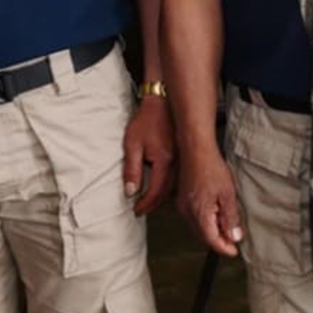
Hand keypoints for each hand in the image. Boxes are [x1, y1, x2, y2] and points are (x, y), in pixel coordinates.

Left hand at [120, 94, 175, 215]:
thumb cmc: (147, 120)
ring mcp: (181, 159)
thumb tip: (131, 191)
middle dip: (153, 203)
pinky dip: (168, 185)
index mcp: (164, 161)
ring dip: (162, 196)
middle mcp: (177, 162)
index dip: (145, 204)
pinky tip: (161, 185)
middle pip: (167, 192)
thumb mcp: (132, 144)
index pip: (156, 191)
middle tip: (142, 208)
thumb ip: (132, 170)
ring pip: (174, 186)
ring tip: (150, 200)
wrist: (162, 102)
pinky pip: (177, 176)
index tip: (137, 210)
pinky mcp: (182, 155)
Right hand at [176, 146, 244, 256]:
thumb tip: (234, 236)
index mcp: (199, 213)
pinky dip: (204, 223)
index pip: (211, 239)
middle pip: (203, 236)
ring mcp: (182, 207)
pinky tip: (214, 218)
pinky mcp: (181, 201)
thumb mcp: (228, 194)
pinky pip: (193, 219)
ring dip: (211, 233)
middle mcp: (187, 212)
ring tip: (226, 231)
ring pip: (197, 228)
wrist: (195, 151)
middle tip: (233, 243)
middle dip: (218, 242)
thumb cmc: (211, 168)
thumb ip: (230, 217)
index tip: (234, 251)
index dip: (224, 248)